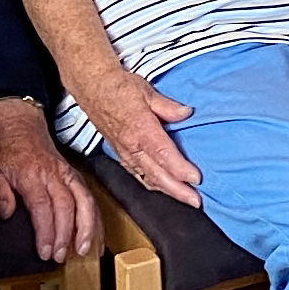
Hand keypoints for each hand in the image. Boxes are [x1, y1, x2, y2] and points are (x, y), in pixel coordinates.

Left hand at [0, 95, 99, 260]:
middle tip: (60, 256)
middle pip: (65, 207)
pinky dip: (95, 218)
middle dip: (66, 235)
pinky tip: (96, 236)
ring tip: (84, 249)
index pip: (42, 207)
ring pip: (84, 201)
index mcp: (32, 175)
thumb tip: (6, 214)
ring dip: (87, 227)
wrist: (20, 123)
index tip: (45, 251)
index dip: (46, 231)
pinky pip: (89, 197)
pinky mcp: (74, 176)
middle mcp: (54, 175)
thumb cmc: (6, 149)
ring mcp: (67, 174)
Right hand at [79, 66, 200, 204]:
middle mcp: (131, 146)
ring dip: (167, 191)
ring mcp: (124, 152)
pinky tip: (163, 188)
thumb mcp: (147, 91)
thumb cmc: (119, 87)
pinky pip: (137, 175)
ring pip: (147, 178)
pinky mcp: (120, 154)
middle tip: (196, 201)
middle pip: (156, 174)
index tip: (196, 179)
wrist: (92, 87)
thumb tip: (186, 113)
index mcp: (140, 129)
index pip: (163, 154)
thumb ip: (168, 106)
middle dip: (177, 190)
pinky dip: (152, 184)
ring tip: (185, 199)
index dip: (180, 169)